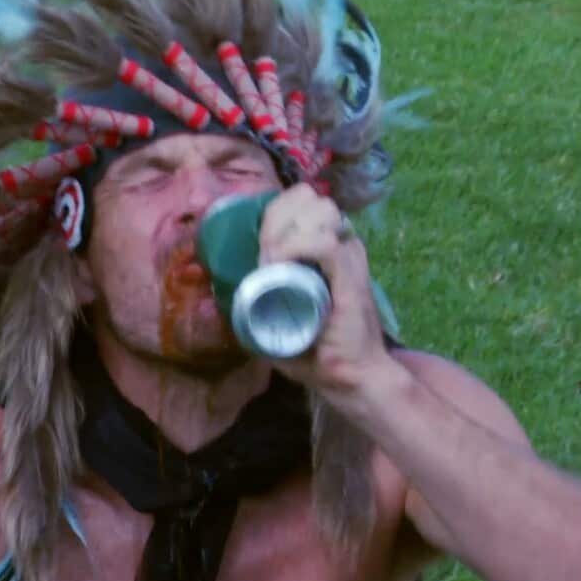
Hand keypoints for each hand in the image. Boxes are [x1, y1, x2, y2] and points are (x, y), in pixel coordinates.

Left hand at [257, 184, 392, 395]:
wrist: (354, 380)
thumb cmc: (321, 357)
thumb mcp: (284, 325)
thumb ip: (261, 311)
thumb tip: (226, 304)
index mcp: (329, 250)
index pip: (302, 202)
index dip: (276, 212)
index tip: (259, 244)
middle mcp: (342, 246)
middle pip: (307, 199)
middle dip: (276, 218)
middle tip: (263, 256)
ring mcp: (349, 258)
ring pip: (317, 212)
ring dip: (283, 232)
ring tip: (270, 263)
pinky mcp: (352, 276)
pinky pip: (324, 243)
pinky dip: (294, 248)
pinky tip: (278, 266)